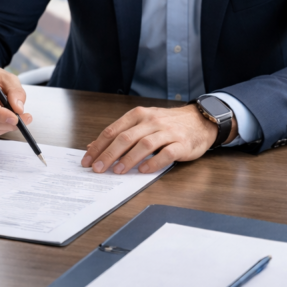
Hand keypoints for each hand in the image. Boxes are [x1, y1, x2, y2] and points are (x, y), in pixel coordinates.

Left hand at [81, 105, 233, 174]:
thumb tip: (93, 147)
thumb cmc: (167, 124)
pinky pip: (166, 153)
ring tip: (118, 171)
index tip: (88, 160)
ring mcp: (167, 132)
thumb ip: (120, 134)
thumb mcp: (142, 123)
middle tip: (98, 168)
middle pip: (125, 137)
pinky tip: (144, 171)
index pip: (113, 130)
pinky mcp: (181, 144)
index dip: (98, 146)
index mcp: (138, 115)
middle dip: (109, 154)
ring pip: (144, 145)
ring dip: (129, 159)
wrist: (199, 121)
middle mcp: (151, 121)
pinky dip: (154, 162)